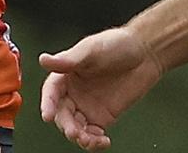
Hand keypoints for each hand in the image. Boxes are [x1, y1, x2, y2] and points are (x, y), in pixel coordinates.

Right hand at [39, 26, 164, 149]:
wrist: (145, 54)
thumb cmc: (116, 44)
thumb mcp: (91, 50)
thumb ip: (68, 60)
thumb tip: (43, 60)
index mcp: (66, 74)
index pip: (51, 92)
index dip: (47, 104)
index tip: (47, 116)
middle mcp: (73, 92)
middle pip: (62, 114)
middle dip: (66, 125)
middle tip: (74, 132)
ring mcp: (87, 106)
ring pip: (75, 128)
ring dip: (79, 137)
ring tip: (90, 140)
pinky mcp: (102, 117)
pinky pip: (92, 134)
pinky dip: (94, 142)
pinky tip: (103, 140)